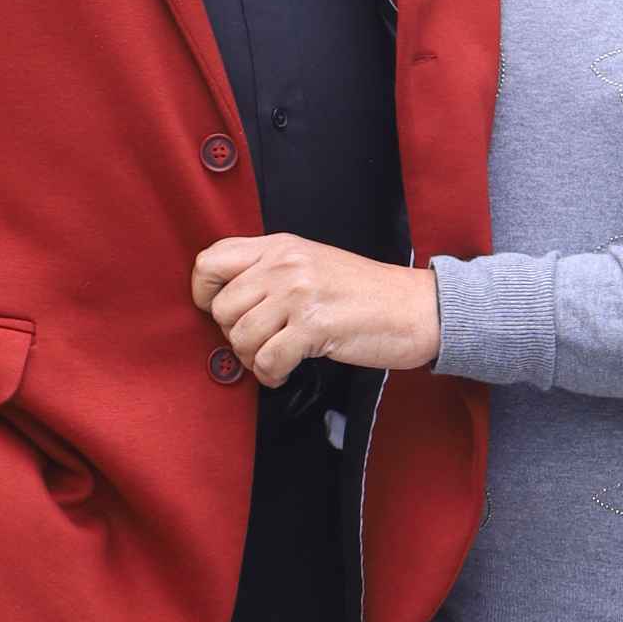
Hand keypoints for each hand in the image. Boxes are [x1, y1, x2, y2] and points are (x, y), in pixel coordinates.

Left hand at [193, 234, 441, 384]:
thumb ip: (270, 272)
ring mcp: (298, 294)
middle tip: (261, 343)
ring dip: (254, 359)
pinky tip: (287, 371)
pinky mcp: (313, 326)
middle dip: (235, 335)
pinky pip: (266, 361)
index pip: (211, 261)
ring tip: (276, 358)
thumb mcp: (312, 263)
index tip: (222, 313)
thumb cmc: (366, 293)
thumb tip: (225, 302)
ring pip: (240, 337)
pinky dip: (271, 375)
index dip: (205, 293)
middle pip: (221, 308)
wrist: (417, 308)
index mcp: (280, 246)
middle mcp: (285, 264)